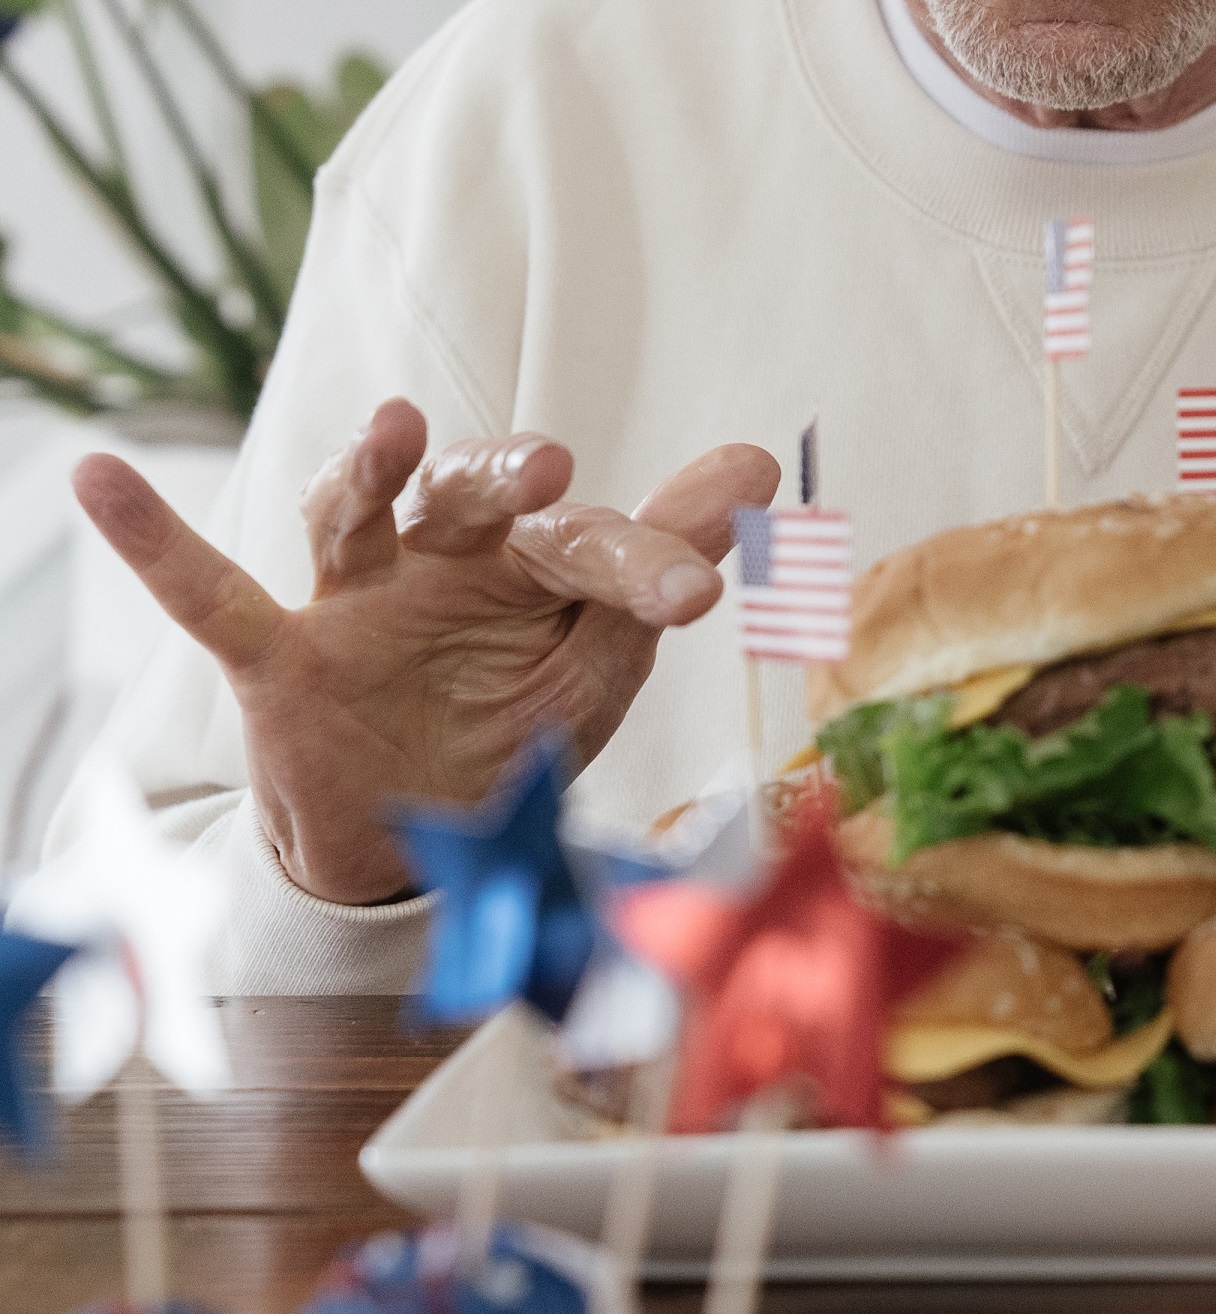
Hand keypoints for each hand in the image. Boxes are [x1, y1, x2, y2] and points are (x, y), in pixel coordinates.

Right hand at [73, 399, 779, 905]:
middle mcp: (442, 567)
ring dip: (373, 474)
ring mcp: (357, 604)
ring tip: (400, 430)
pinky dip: (153, 542)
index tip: (707, 586)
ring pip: (358, 518)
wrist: (417, 844)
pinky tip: (98, 475)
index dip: (644, 565)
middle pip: (474, 506)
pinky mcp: (282, 658)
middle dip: (508, 492)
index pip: (588, 550)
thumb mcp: (596, 669)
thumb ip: (657, 576)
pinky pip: (208, 596)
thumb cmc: (511, 736)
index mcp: (528, 574)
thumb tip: (755, 467)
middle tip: (552, 473)